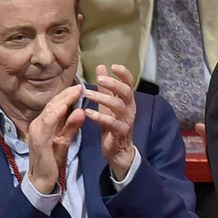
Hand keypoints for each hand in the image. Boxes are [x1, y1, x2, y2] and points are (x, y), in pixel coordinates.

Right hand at [26, 84, 85, 193]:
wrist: (42, 179)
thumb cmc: (52, 160)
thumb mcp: (65, 140)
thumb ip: (71, 126)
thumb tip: (81, 110)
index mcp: (43, 124)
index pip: (55, 106)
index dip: (67, 96)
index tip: (79, 87)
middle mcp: (37, 124)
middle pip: (52, 105)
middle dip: (66, 94)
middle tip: (80, 85)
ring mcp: (36, 131)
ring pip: (50, 111)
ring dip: (63, 100)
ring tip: (76, 91)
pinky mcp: (38, 140)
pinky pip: (47, 123)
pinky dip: (56, 114)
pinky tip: (66, 107)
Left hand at [88, 63, 136, 179]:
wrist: (118, 151)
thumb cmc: (113, 125)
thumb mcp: (108, 105)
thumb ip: (105, 88)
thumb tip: (101, 67)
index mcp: (127, 101)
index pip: (129, 84)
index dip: (124, 74)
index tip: (113, 65)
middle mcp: (130, 109)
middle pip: (126, 92)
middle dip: (114, 84)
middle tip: (99, 79)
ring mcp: (126, 121)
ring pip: (118, 106)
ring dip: (103, 98)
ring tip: (87, 94)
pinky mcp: (120, 132)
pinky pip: (111, 123)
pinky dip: (100, 117)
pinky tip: (88, 112)